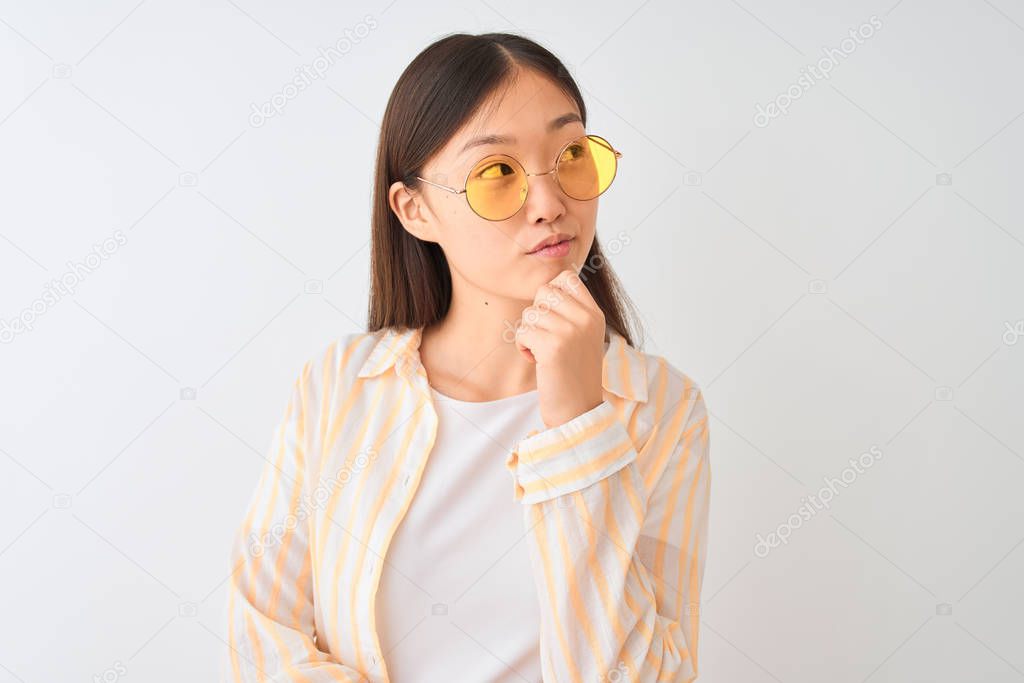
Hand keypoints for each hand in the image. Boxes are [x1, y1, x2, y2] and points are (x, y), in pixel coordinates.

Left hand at [514, 269, 605, 428]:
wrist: (578, 412)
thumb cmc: (574, 375)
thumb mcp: (583, 337)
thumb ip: (571, 311)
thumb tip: (546, 286)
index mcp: (595, 314)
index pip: (567, 278)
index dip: (551, 294)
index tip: (552, 318)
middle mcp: (586, 319)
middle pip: (544, 291)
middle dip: (536, 314)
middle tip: (545, 338)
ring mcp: (570, 331)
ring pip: (530, 312)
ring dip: (528, 333)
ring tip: (542, 353)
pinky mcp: (553, 346)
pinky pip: (522, 331)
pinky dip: (523, 347)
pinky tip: (537, 361)